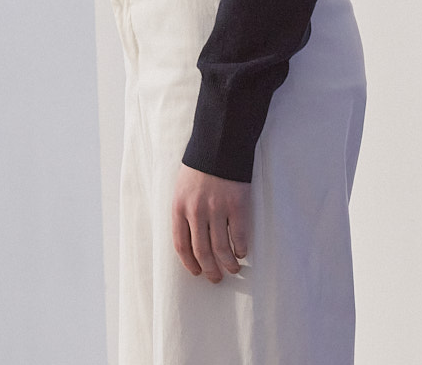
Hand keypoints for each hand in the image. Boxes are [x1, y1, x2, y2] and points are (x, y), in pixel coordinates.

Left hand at [171, 163, 250, 282]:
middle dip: (209, 269)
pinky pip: (238, 235)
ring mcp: (217, 208)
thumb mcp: (182, 186)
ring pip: (221, 248)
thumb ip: (184, 210)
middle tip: (216, 278)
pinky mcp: (237, 204)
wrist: (220, 142)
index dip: (189, 263)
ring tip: (232, 269)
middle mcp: (196, 211)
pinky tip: (242, 252)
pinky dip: (241, 248)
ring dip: (228, 264)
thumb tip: (191, 238)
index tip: (197, 272)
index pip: (181, 245)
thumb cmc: (201, 165)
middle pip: (201, 251)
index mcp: (179, 206)